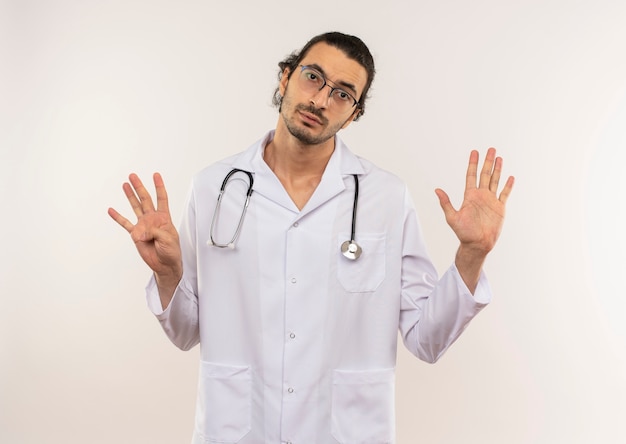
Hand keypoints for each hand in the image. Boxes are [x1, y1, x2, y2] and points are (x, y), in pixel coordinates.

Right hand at [108, 173, 181, 298]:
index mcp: (164, 218)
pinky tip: (112, 210)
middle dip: (139, 187)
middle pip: (145, 199)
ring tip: (125, 185)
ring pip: (135, 207)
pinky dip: (118, 217)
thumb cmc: (171, 251)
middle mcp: (153, 219)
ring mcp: (144, 225)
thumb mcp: (168, 239)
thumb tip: (141, 231)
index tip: (156, 175)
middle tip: (133, 176)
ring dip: (130, 196)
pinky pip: (125, 224)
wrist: (165, 264)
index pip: (162, 198)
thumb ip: (156, 232)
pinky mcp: (136, 234)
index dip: (159, 186)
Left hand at [435, 148, 513, 291]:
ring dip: (498, 170)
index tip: (474, 152)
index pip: (471, 175)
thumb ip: (446, 203)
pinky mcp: (499, 208)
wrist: (477, 244)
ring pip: (495, 181)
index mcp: (470, 196)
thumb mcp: (452, 217)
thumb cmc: (463, 233)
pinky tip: (510, 177)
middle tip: (490, 149)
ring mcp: (491, 201)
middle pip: (485, 174)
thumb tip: (437, 190)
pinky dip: (508, 186)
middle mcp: (480, 196)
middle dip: (487, 161)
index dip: (473, 164)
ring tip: (499, 158)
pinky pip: (504, 194)